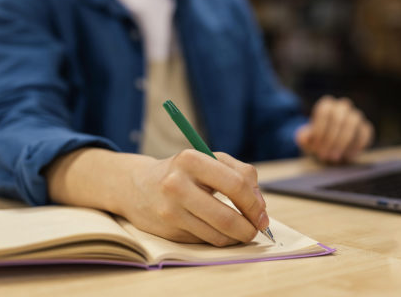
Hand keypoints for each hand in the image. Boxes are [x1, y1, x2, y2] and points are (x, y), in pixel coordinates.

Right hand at [126, 150, 266, 245]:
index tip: (262, 214)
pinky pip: (205, 241)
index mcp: (191, 160)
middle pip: (226, 216)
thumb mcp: (209, 160)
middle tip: (256, 229)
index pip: (235, 184)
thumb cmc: (182, 171)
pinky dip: (220, 239)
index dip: (255, 203)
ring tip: (241, 231)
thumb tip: (260, 206)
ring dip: (237, 237)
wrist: (138, 186)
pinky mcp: (168, 230)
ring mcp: (170, 210)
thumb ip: (240, 174)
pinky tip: (220, 231)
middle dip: (249, 227)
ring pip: (217, 234)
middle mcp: (176, 185)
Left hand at [295, 95, 373, 162]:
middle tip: (324, 155)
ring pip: (352, 123)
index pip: (324, 112)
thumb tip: (305, 137)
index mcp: (326, 106)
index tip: (315, 147)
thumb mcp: (305, 141)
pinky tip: (348, 157)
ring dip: (342, 142)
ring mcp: (355, 116)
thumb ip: (303, 137)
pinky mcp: (365, 128)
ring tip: (334, 157)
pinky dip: (356, 146)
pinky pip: (365, 133)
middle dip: (330, 138)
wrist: (329, 150)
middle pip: (338, 117)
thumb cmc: (315, 143)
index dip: (319, 130)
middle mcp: (342, 107)